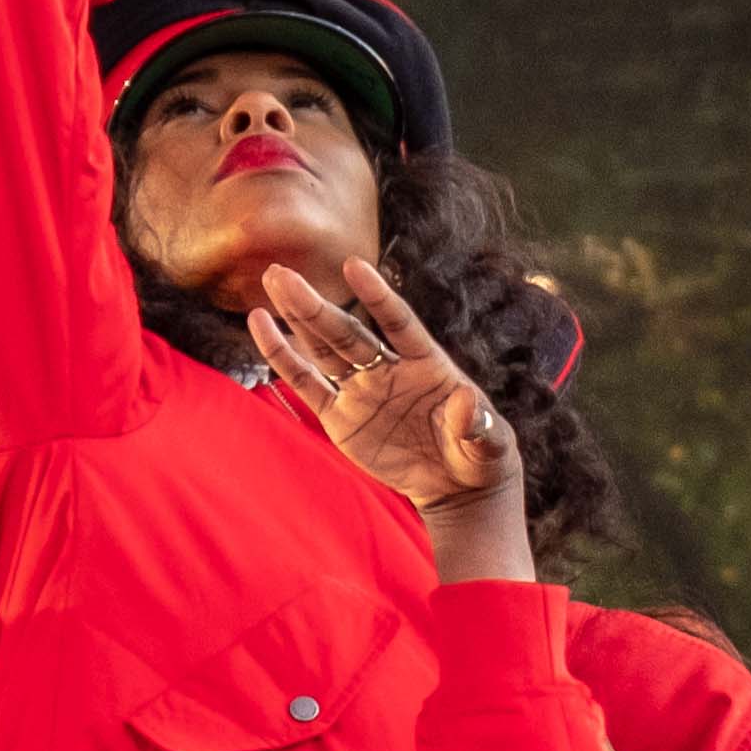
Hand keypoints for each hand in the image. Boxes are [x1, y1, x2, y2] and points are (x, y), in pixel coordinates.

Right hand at [248, 258, 523, 564]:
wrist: (456, 484)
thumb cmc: (479, 454)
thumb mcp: (487, 443)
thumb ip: (476, 423)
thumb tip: (468, 400)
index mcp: (426, 364)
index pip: (398, 323)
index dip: (377, 296)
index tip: (353, 266)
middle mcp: (389, 369)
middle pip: (347, 333)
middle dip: (314, 305)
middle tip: (282, 273)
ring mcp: (362, 390)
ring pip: (323, 349)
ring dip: (298, 317)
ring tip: (273, 281)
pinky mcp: (341, 416)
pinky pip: (307, 383)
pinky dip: (284, 357)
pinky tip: (262, 324)